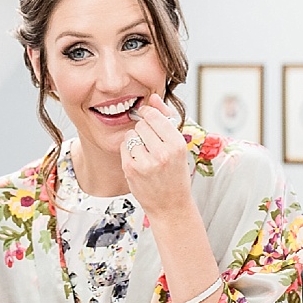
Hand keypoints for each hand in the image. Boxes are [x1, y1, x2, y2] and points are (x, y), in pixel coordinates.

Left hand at [120, 94, 194, 220]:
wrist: (170, 205)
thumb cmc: (176, 174)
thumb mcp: (178, 146)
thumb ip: (166, 118)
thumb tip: (153, 97)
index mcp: (177, 144)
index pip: (155, 116)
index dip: (149, 114)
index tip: (148, 117)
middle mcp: (162, 153)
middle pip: (142, 125)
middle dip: (144, 130)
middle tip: (152, 143)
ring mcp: (145, 162)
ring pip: (131, 135)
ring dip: (136, 141)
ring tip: (146, 153)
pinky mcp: (131, 170)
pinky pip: (124, 148)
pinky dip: (129, 152)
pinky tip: (139, 161)